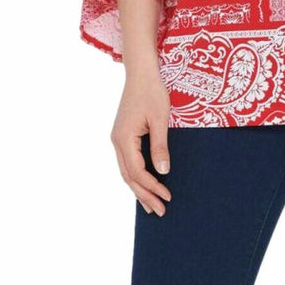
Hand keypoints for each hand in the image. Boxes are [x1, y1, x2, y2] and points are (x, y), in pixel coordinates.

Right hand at [110, 72, 173, 216]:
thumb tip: (163, 171)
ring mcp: (117, 139)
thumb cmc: (152, 92)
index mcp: (124, 139)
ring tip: (150, 206)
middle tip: (159, 211)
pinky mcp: (122, 135)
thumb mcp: (160, 118)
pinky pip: (127, 162)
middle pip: (129, 177)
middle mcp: (117, 142)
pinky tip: (143, 184)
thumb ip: (160, 145)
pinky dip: (135, 176)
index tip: (167, 197)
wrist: (141, 73)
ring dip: (138, 189)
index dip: (152, 187)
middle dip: (144, 195)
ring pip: (126, 171)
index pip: (137, 172)